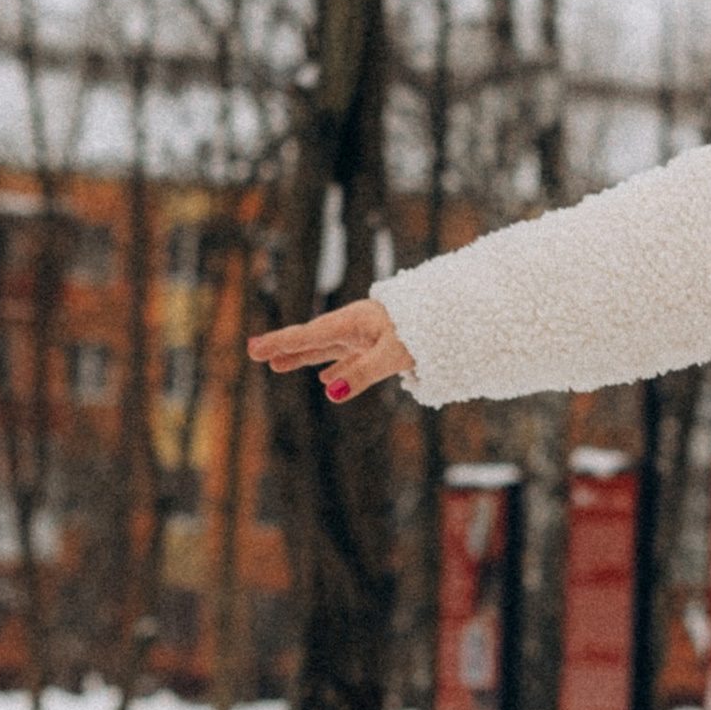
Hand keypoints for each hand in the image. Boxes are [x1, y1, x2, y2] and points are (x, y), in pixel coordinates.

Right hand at [248, 298, 415, 403]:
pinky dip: (337, 369)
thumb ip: (363, 373)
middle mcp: (356, 328)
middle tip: (254, 353)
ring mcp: (368, 337)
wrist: (458, 316)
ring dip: (305, 359)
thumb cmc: (426, 331)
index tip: (252, 348)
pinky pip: (352, 359)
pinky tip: (329, 382)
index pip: (309, 336)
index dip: (281, 343)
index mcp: (354, 323)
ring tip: (280, 366)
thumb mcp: (394, 354)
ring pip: (329, 350)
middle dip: (285, 348)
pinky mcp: (382, 347)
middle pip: (313, 341)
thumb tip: (332, 393)